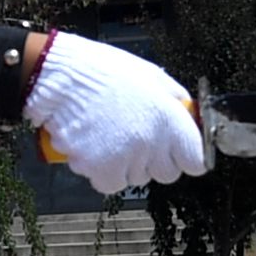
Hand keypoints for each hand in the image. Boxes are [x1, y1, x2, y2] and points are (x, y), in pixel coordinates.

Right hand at [26, 30, 208, 193]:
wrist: (60, 77)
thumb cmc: (102, 71)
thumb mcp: (151, 75)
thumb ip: (174, 99)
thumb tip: (188, 115)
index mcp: (169, 119)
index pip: (195, 161)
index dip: (186, 156)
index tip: (178, 151)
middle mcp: (151, 142)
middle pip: (167, 174)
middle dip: (155, 161)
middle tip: (136, 138)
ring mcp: (124, 158)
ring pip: (136, 179)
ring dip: (126, 164)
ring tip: (109, 134)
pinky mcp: (98, 169)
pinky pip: (109, 183)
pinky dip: (102, 171)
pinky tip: (94, 146)